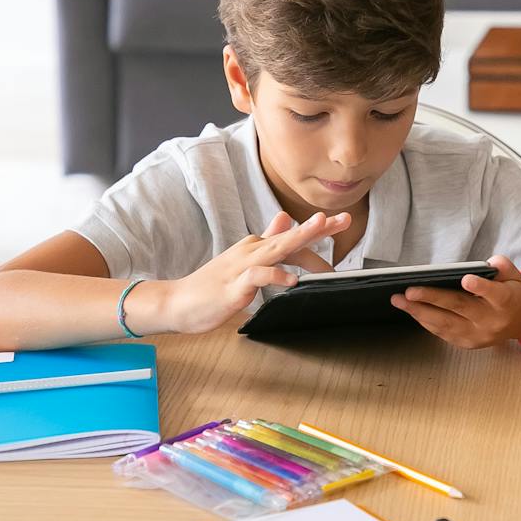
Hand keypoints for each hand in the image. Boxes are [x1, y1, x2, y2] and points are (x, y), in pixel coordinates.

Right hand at [160, 210, 348, 332]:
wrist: (178, 301)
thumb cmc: (213, 286)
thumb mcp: (245, 261)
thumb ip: (266, 242)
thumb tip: (285, 219)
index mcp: (255, 247)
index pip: (291, 237)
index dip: (317, 231)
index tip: (341, 222)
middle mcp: (250, 251)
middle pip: (289, 236)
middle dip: (317, 228)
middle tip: (342, 219)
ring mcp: (241, 266)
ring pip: (275, 248)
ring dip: (299, 237)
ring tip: (320, 228)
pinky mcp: (233, 285)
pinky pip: (257, 276)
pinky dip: (275, 276)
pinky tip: (291, 280)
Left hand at [390, 255, 520, 349]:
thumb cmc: (512, 290)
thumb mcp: (513, 273)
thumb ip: (499, 266)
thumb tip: (478, 266)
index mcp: (507, 301)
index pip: (495, 294)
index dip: (480, 287)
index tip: (466, 279)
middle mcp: (492, 321)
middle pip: (460, 308)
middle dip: (432, 299)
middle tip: (409, 292)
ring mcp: (479, 335)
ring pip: (446, 324)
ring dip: (419, 312)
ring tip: (399, 301)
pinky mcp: (468, 343)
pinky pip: (443, 333)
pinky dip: (425, 321)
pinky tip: (411, 310)